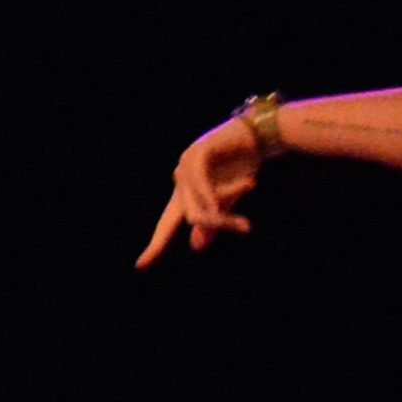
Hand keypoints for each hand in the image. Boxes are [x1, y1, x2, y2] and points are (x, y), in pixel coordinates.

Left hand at [133, 118, 266, 267]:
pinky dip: (211, 197)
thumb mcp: (229, 199)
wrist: (260, 135)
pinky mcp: (199, 152)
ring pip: (198, 204)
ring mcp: (187, 163)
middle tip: (246, 227)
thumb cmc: (244, 164)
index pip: (167, 223)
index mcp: (185, 192)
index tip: (140, 266)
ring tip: (248, 212)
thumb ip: (213, 220)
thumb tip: (196, 249)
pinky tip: (219, 206)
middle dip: (218, 224)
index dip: (156, 244)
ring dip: (224, 213)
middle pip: (189, 216)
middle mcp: (181, 179)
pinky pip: (200, 183)